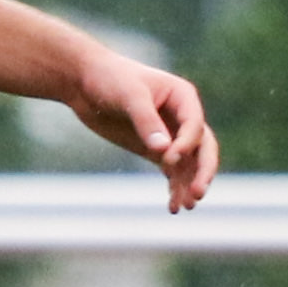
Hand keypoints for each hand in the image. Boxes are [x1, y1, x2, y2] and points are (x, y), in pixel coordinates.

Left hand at [65, 49, 218, 211]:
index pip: (195, 126)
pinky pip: (173, 173)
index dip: (186, 145)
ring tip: (185, 207)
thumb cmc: (109, 78)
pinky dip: (175, 189)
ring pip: (190, 165)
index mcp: (183, 97)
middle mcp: (182, 118)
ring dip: (189, 185)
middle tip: (197, 194)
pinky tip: (173, 207)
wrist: (84, 82)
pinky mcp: (156, 150)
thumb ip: (146, 122)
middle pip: (203, 148)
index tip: (169, 159)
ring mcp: (170, 135)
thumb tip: (164, 151)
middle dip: (202, 172)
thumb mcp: (129, 95)